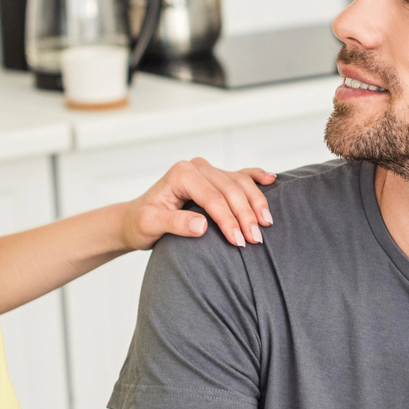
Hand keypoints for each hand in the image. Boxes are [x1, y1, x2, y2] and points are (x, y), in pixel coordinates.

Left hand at [122, 158, 276, 249]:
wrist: (137, 219)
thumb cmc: (141, 223)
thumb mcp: (150, 225)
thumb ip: (174, 223)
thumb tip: (202, 226)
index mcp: (181, 174)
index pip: (213, 197)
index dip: (228, 219)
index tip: (238, 241)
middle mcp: (196, 167)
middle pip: (231, 190)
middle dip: (246, 215)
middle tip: (256, 239)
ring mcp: (208, 171)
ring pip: (240, 183)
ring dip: (256, 203)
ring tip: (266, 224)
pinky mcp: (215, 178)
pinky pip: (240, 175)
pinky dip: (256, 178)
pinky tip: (271, 180)